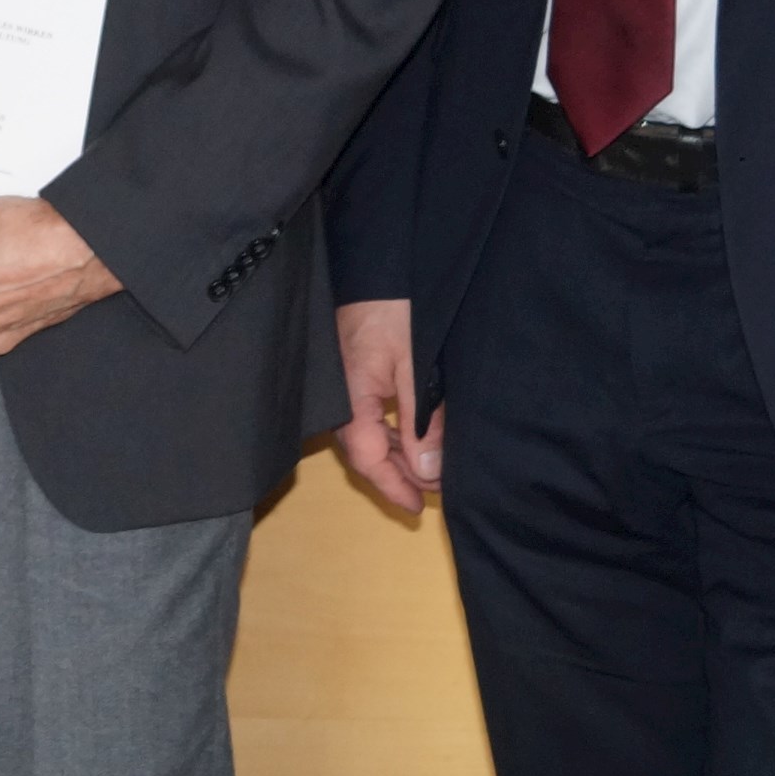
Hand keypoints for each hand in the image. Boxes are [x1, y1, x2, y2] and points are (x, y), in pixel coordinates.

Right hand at [334, 296, 443, 514]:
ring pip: (366, 436)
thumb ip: (421, 421)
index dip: (393, 487)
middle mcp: (338, 398)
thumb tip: (427, 472)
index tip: (420, 508)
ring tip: (430, 469)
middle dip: (399, 476)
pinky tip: (413, 438)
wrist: (375, 267)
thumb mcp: (415, 366)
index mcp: (349, 398)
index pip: (367, 458)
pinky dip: (392, 433)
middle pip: (364, 452)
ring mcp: (341, 387)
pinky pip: (367, 417)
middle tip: (436, 491)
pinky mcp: (349, 375)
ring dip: (397, 456)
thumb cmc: (395, 311)